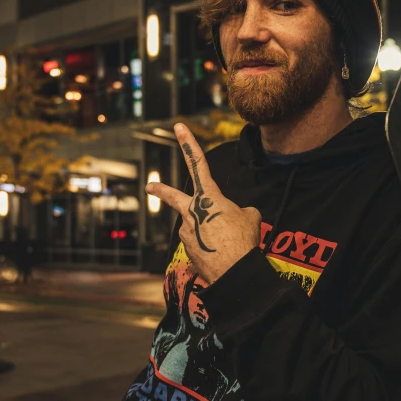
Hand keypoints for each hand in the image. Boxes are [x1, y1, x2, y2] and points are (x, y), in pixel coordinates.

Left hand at [145, 123, 261, 283]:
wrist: (234, 271)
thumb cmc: (243, 240)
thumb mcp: (251, 217)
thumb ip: (240, 212)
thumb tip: (237, 217)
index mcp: (209, 197)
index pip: (199, 164)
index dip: (189, 144)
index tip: (179, 128)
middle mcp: (192, 211)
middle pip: (173, 197)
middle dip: (161, 191)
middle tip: (150, 186)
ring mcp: (187, 232)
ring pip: (197, 228)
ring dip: (210, 234)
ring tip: (227, 245)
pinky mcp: (186, 250)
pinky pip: (200, 245)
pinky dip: (210, 249)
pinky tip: (221, 256)